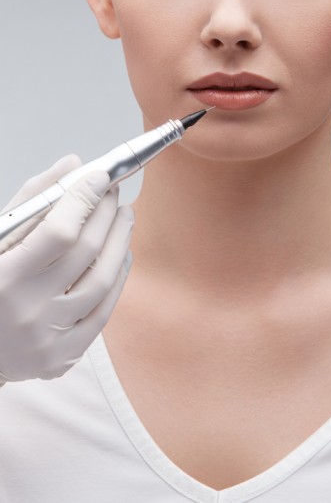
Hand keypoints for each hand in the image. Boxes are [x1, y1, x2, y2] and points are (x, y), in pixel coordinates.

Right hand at [0, 155, 133, 384]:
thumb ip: (32, 200)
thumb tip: (73, 167)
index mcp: (3, 279)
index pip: (59, 232)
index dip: (84, 200)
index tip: (99, 177)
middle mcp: (27, 312)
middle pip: (87, 252)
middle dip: (105, 213)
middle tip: (112, 192)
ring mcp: (48, 339)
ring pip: (103, 280)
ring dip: (120, 241)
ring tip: (123, 217)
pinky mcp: (62, 357)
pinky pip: (104, 312)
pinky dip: (118, 278)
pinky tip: (122, 255)